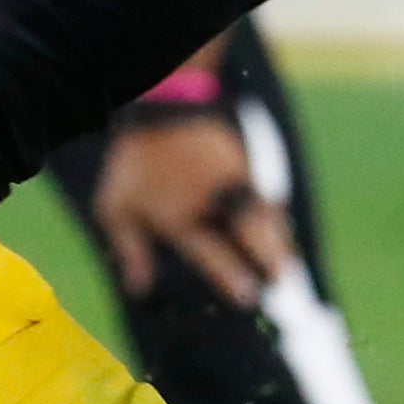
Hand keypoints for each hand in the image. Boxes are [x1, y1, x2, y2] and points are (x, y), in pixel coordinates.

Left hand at [92, 112, 294, 308]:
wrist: (159, 106)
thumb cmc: (134, 163)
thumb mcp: (116, 208)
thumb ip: (129, 249)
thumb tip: (139, 290)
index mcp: (180, 217)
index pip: (213, 254)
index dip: (234, 277)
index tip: (251, 297)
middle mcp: (211, 200)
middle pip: (251, 234)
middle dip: (271, 258)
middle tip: (285, 279)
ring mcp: (231, 179)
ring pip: (263, 215)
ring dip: (277, 238)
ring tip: (288, 262)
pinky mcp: (242, 162)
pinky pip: (263, 193)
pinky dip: (273, 213)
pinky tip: (278, 227)